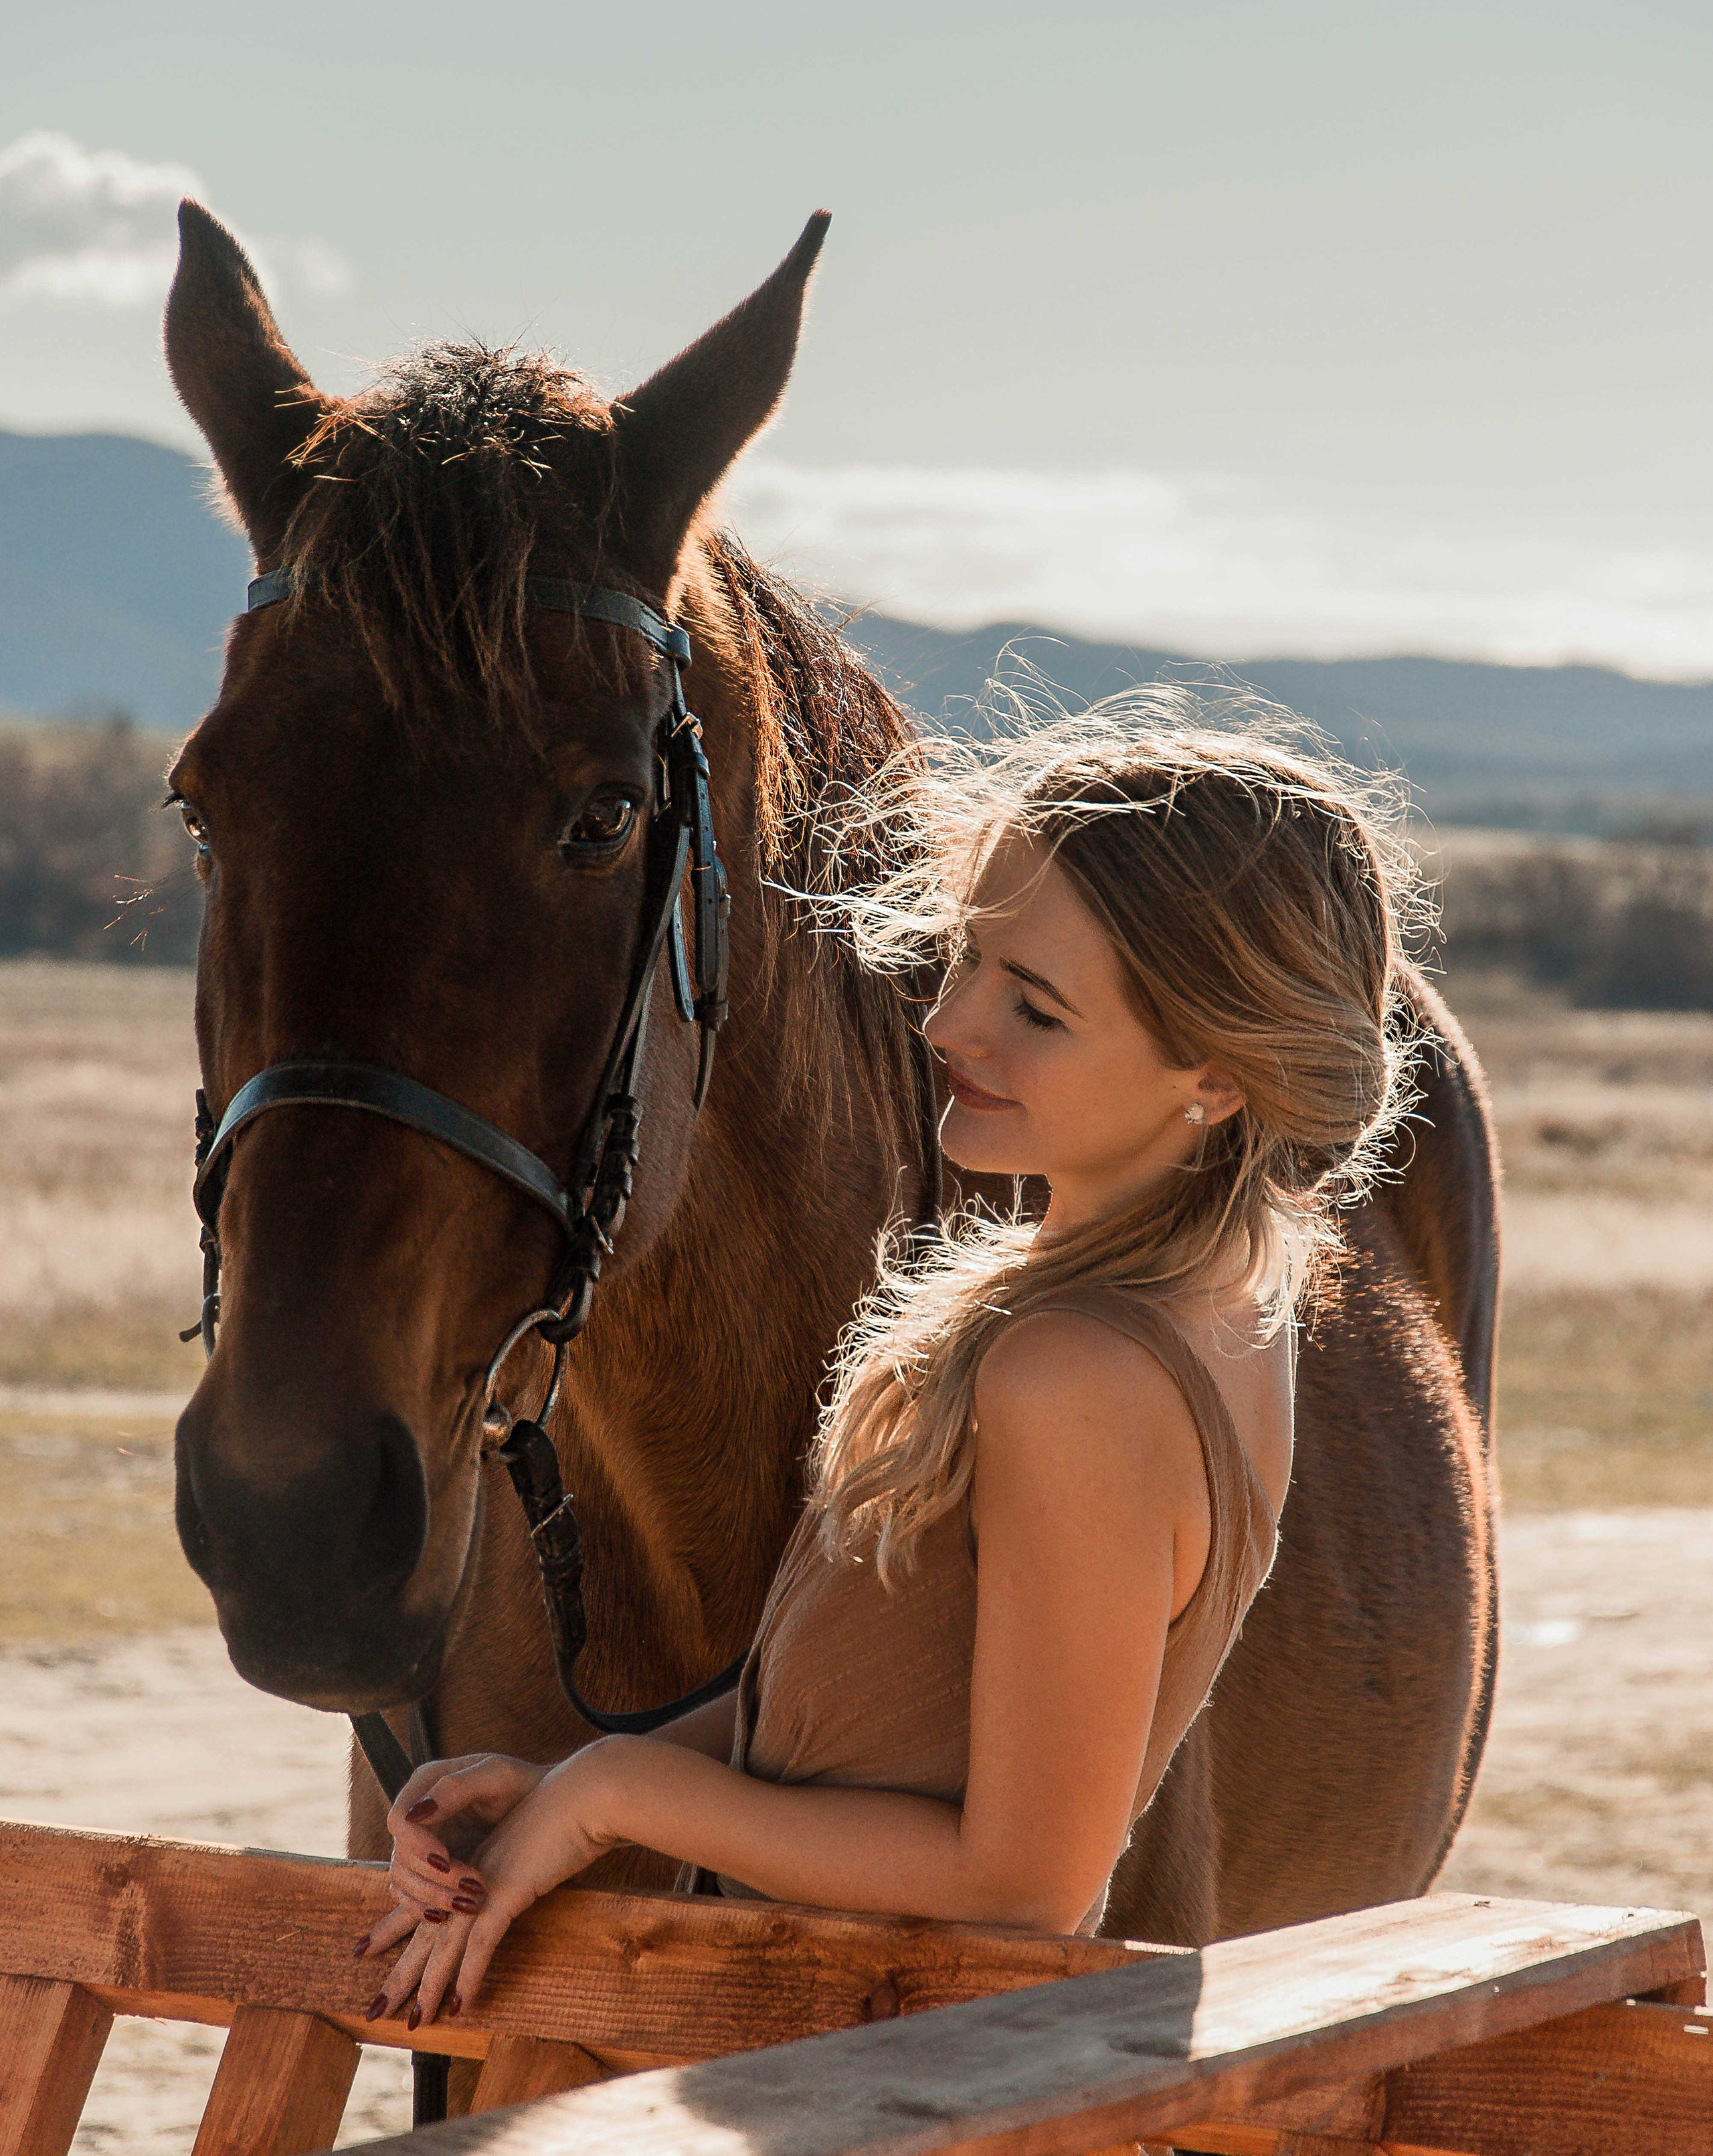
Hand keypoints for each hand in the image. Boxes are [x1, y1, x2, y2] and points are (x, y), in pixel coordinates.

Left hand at [357, 1745, 621, 2023]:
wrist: (585, 1794)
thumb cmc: (565, 1813)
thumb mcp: (528, 1843)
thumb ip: (510, 1866)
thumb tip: (496, 1889)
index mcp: (468, 1865)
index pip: (423, 1905)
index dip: (392, 1929)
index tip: (367, 1948)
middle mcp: (468, 1876)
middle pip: (426, 1933)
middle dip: (401, 1975)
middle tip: (375, 2009)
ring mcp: (485, 1883)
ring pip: (446, 1944)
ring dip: (429, 1986)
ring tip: (414, 2022)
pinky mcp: (507, 1889)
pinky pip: (482, 1943)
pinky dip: (471, 1976)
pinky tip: (461, 2005)